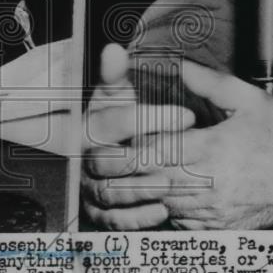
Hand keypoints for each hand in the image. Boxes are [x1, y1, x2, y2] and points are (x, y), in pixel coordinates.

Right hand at [81, 44, 194, 228]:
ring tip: (174, 183)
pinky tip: (162, 211)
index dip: (151, 117)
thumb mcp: (117, 94)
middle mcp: (85, 157)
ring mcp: (89, 186)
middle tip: (185, 152)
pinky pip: (112, 221)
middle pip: (108, 160)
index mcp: (89, 125)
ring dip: (143, 189)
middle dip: (148, 156)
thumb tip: (113, 50)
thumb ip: (116, 75)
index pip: (114, 121)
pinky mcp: (97, 213)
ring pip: (110, 192)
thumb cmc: (118, 118)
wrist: (113, 151)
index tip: (188, 114)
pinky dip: (136, 218)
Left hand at [85, 59, 272, 228]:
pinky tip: (160, 195)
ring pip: (154, 205)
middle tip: (105, 158)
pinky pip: (175, 223)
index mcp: (207, 150)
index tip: (113, 135)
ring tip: (122, 178)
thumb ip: (205, 81)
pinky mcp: (214, 228)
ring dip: (137, 192)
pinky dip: (162, 209)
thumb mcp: (245, 98)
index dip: (127, 143)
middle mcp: (204, 185)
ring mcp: (208, 212)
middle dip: (119, 170)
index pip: (149, 149)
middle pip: (142, 181)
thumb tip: (175, 64)